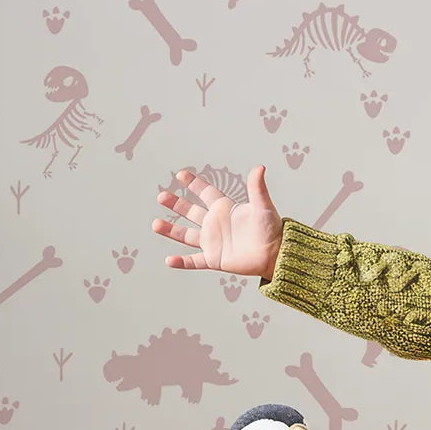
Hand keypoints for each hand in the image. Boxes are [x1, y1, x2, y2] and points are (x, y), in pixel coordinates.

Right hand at [153, 165, 283, 278]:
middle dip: (176, 204)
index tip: (180, 174)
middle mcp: (216, 224)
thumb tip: (260, 167)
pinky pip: (194, 261)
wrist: (276, 254)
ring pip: (186, 235)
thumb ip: (257, 188)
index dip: (194, 183)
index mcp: (225, 209)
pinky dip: (182, 262)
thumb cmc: (272, 228)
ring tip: (155, 224)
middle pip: (191, 212)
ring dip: (171, 230)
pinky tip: (169, 260)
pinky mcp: (215, 259)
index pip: (206, 193)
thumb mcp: (263, 206)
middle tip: (161, 196)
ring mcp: (213, 242)